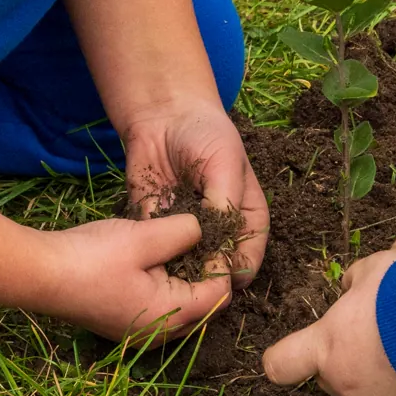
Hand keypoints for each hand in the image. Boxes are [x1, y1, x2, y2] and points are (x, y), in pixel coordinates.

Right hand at [30, 214, 232, 339]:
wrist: (40, 275)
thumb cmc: (92, 257)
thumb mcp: (144, 236)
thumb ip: (183, 232)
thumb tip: (203, 230)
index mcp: (170, 317)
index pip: (220, 295)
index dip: (221, 263)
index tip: (211, 234)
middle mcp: (159, 335)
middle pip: (205, 307)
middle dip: (206, 273)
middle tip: (197, 239)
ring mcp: (140, 335)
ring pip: (183, 309)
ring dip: (187, 280)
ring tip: (177, 247)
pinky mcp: (124, 327)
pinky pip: (161, 310)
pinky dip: (167, 288)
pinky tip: (155, 262)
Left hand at [121, 100, 269, 284]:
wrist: (163, 116)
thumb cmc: (205, 135)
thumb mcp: (224, 164)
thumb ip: (225, 204)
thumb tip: (220, 249)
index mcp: (247, 218)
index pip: (248, 257)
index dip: (237, 270)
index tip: (221, 273)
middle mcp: (219, 232)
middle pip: (218, 269)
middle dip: (206, 278)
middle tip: (192, 278)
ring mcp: (189, 232)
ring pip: (188, 268)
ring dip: (178, 273)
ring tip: (168, 270)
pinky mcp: (159, 227)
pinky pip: (158, 252)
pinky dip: (154, 258)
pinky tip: (147, 256)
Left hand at [259, 171, 395, 395]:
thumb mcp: (373, 270)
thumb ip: (354, 281)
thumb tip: (349, 286)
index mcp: (326, 349)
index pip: (280, 365)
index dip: (282, 359)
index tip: (292, 353)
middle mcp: (346, 384)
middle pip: (329, 378)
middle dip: (342, 361)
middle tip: (371, 337)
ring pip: (364, 395)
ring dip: (374, 378)